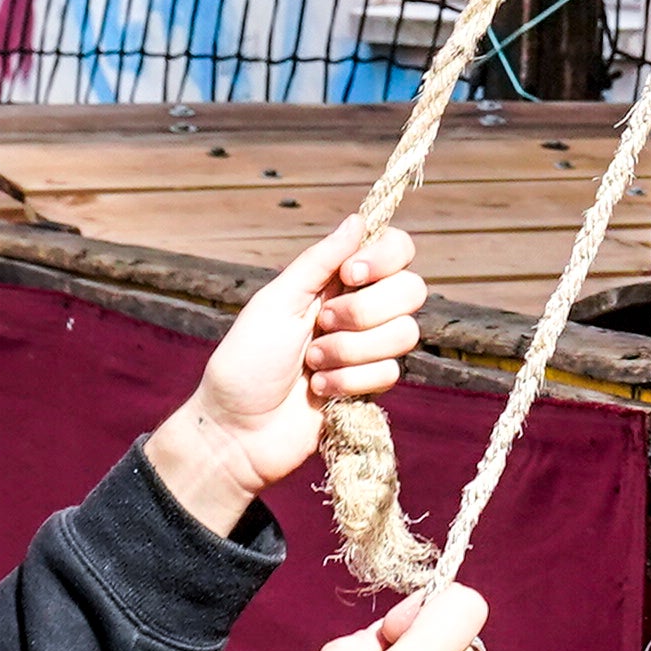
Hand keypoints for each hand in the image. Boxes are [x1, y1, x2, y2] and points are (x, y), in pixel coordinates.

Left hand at [145, 219, 431, 532]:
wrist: (238, 431)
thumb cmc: (245, 362)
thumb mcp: (275, 303)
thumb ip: (319, 262)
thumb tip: (359, 219)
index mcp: (335, 280)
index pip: (395, 249)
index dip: (385, 258)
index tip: (350, 275)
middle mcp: (359, 309)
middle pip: (412, 289)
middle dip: (365, 311)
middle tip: (322, 325)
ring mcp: (367, 349)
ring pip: (405, 333)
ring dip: (352, 350)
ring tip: (313, 362)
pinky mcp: (371, 386)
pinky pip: (390, 372)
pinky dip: (350, 381)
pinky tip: (320, 389)